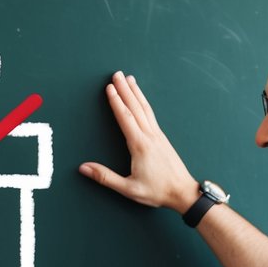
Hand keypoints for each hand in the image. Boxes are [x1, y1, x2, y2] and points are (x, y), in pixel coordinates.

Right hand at [79, 72, 198, 213]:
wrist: (183, 192)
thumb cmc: (157, 191)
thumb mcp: (128, 188)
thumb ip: (105, 177)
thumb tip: (84, 168)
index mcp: (140, 145)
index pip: (125, 118)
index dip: (116, 102)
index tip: (109, 88)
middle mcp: (150, 136)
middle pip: (135, 107)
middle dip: (125, 89)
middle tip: (117, 74)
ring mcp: (158, 136)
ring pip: (145, 108)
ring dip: (136, 93)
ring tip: (130, 79)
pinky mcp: (162, 139)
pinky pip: (151, 115)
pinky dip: (144, 103)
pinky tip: (142, 100)